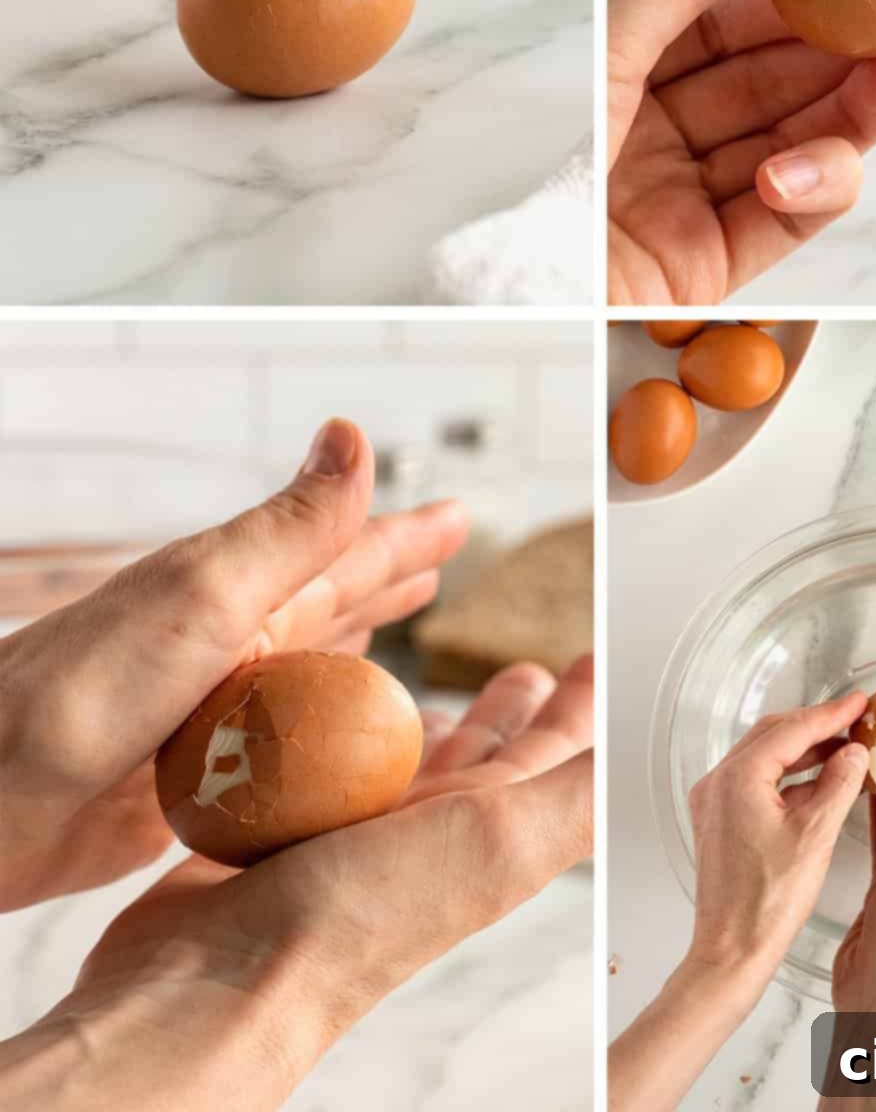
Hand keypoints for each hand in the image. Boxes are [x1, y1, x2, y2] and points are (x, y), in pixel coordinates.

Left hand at [0, 418, 467, 909]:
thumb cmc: (78, 696)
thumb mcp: (204, 598)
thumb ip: (289, 530)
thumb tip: (351, 434)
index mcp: (238, 590)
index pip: (346, 550)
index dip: (407, 535)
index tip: (461, 516)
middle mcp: (231, 642)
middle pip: (333, 599)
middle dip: (390, 575)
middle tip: (443, 557)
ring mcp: (215, 708)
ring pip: (313, 669)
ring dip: (360, 639)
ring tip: (402, 619)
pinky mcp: (198, 777)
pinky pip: (288, 750)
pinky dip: (326, 733)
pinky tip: (336, 732)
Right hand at [3, 658, 593, 1111]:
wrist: (223, 983)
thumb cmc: (367, 917)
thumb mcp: (501, 836)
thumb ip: (574, 791)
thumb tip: (650, 746)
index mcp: (492, 830)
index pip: (553, 753)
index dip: (580, 704)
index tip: (595, 656)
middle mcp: (431, 833)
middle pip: (487, 756)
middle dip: (513, 710)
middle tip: (527, 664)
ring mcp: (358, 831)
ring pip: (405, 759)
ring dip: (426, 719)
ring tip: (435, 684)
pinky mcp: (286, 827)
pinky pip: (324, 766)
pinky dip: (334, 732)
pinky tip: (325, 715)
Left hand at [608, 695, 867, 1111]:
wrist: (732, 949)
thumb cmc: (768, 901)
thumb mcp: (814, 836)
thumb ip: (837, 785)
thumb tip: (854, 752)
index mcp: (738, 777)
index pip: (791, 730)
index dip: (830, 714)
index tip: (861, 702)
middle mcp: (718, 781)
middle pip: (773, 736)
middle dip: (815, 726)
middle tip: (855, 719)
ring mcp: (715, 800)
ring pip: (764, 758)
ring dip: (804, 752)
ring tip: (845, 749)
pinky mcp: (720, 820)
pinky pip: (757, 783)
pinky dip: (789, 778)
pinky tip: (820, 784)